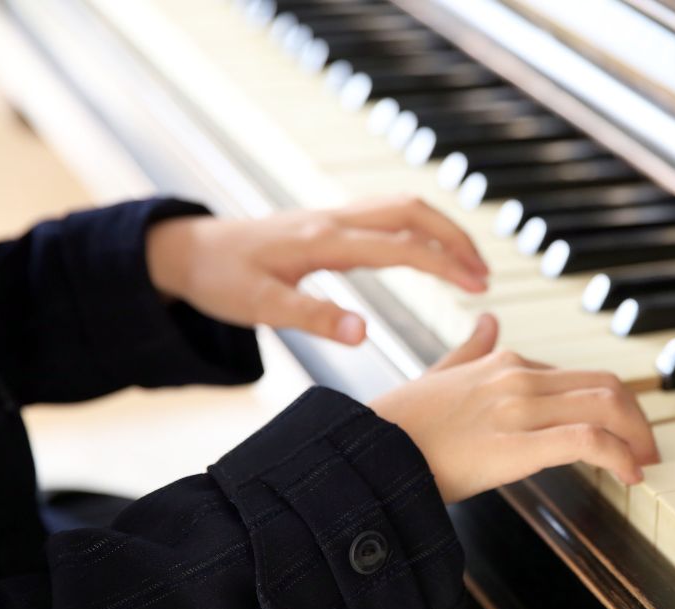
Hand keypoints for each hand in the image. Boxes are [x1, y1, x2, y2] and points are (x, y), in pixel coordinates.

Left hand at [145, 196, 488, 343]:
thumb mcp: (260, 308)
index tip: (477, 286)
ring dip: (441, 230)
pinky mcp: (330, 223)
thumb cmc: (222, 280)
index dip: (445, 264)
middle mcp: (335, 221)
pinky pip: (387, 215)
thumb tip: (365, 334)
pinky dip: (420, 228)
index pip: (401, 246)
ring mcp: (333, 217)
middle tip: (484, 274)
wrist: (191, 251)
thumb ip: (314, 319)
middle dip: (456, 238)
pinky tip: (428, 251)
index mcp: (324, 242)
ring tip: (468, 264)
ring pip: (403, 207)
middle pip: (413, 211)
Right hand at [370, 314, 659, 502]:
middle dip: (638, 417)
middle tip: (646, 447)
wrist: (367, 451)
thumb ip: (469, 349)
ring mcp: (517, 408)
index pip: (580, 375)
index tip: (624, 431)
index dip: (613, 403)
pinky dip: (619, 456)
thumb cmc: (400, 424)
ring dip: (636, 436)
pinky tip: (628, 476)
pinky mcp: (514, 445)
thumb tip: (489, 321)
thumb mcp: (438, 374)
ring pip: (605, 406)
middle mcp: (517, 376)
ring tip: (642, 462)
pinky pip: (586, 442)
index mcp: (503, 361)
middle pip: (606, 385)